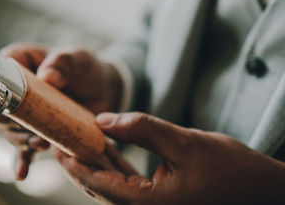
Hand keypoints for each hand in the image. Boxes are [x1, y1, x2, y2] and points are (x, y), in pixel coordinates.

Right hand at [0, 43, 122, 179]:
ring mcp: (23, 114)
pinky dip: (21, 161)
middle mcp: (13, 90)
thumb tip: (46, 78)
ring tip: (42, 143)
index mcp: (18, 63)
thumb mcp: (76, 58)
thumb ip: (62, 62)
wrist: (102, 89)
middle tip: (30, 128)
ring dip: (22, 140)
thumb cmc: (84, 67)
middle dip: (8, 122)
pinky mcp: (35, 132)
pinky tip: (22, 173)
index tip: (0, 104)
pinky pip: (23, 149)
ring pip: (9, 131)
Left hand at [55, 112, 284, 204]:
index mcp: (146, 204)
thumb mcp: (184, 142)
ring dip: (92, 162)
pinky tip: (106, 148)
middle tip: (61, 135)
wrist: (262, 191)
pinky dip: (110, 167)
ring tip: (78, 138)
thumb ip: (141, 129)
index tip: (55, 138)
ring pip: (107, 186)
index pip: (94, 182)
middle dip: (77, 160)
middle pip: (96, 186)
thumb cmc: (230, 169)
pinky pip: (123, 186)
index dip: (71, 159)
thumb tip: (102, 120)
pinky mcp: (156, 203)